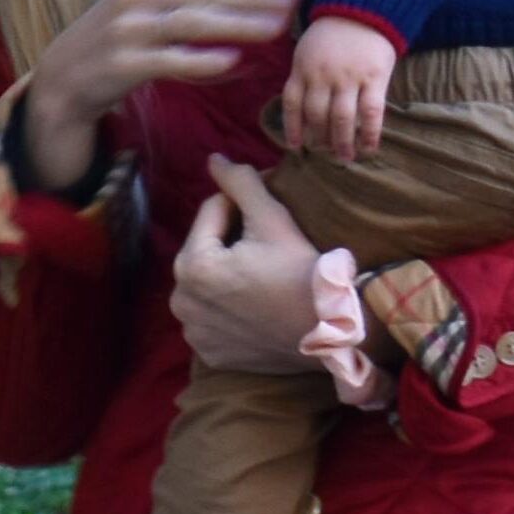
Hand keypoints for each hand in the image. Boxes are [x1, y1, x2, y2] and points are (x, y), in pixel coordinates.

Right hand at [11, 0, 300, 194]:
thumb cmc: (122, 20)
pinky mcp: (125, 64)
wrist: (68, 71)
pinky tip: (233, 61)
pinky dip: (200, 62)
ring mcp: (129, 29)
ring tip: (277, 28)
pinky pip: (169, 61)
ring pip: (192, 22)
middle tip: (294, 0)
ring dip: (238, 24)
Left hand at [171, 162, 357, 377]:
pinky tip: (255, 306)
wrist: (332, 332)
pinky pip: (212, 318)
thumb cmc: (304, 272)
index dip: (243, 207)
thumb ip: (240, 184)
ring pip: (206, 285)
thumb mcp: (273, 220)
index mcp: (192, 264)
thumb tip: (214, 160)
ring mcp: (194, 331)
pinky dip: (227, 309)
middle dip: (231, 242)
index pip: (212, 213)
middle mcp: (181, 301)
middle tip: (269, 248)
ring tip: (262, 276)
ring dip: (226, 274)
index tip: (270, 215)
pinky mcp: (209, 353)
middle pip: (205, 250)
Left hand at [279, 16, 398, 162]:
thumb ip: (304, 75)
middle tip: (324, 153)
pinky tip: (369, 147)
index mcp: (302, 69)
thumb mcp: (307, 50)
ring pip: (342, 118)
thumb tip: (301, 109)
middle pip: (317, 115)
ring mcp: (349, 78)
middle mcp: (323, 76)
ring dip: (341, 142)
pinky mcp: (375, 78)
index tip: (296, 146)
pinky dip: (370, 133)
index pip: (292, 105)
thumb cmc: (333, 33)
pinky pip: (371, 112)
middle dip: (319, 138)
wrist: (364, 9)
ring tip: (344, 157)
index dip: (292, 128)